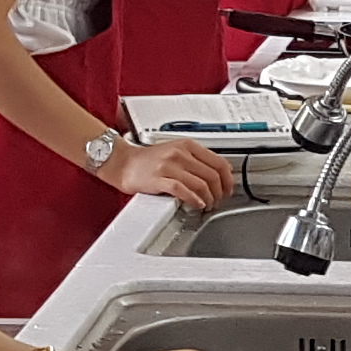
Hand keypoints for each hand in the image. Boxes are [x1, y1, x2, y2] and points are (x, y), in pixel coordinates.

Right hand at [101, 135, 233, 204]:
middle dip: (220, 192)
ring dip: (209, 199)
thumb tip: (218, 173)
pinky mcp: (159, 179)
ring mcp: (169, 166)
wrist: (122, 162)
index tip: (228, 188)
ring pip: (201, 184)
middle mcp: (180, 154)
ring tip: (207, 205)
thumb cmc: (147, 160)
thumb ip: (196, 160)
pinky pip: (183, 190)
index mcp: (187, 145)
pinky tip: (197, 204)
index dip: (228, 179)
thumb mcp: (175, 151)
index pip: (219, 161)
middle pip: (212, 175)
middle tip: (218, 200)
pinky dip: (194, 199)